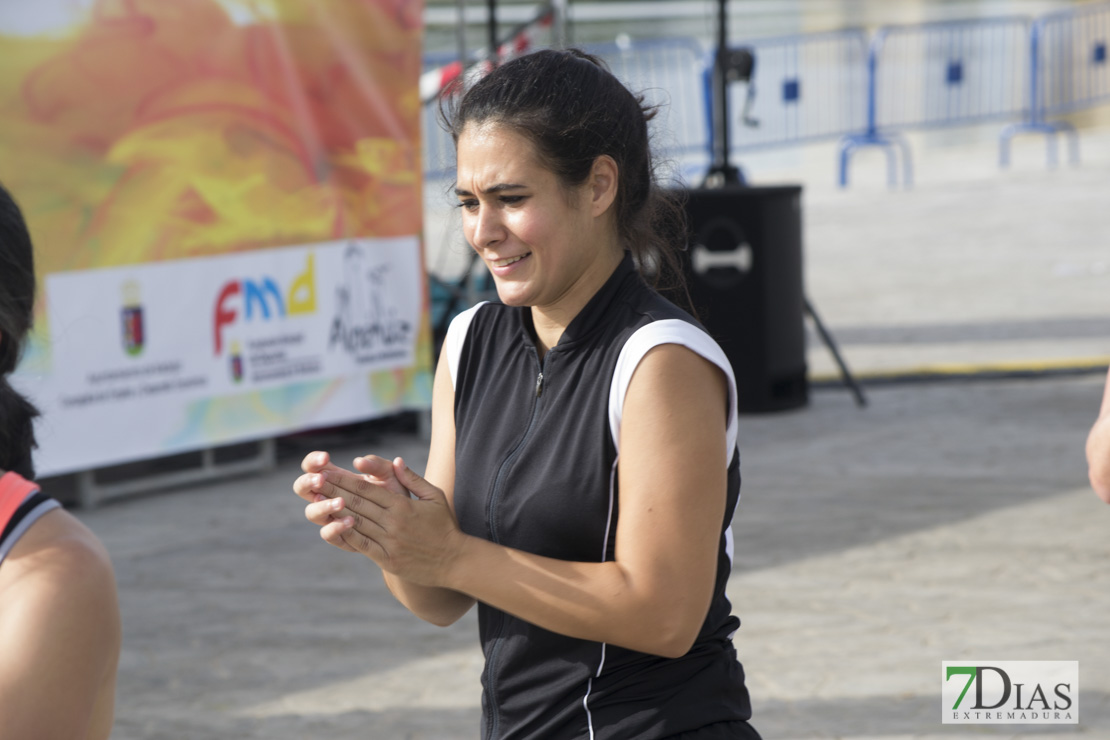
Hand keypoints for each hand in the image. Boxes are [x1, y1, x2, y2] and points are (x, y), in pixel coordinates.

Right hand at [294, 451, 399, 553]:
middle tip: (321, 479)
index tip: (326, 457)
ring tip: (340, 502)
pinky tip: (350, 521)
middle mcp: (326, 498)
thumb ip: (378, 465)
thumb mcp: (389, 476)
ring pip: (311, 513)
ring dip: (323, 506)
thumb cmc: (394, 495)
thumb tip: (359, 461)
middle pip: (302, 488)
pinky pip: (328, 534)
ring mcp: (330, 518)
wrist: (406, 525)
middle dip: (308, 482)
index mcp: (334, 479)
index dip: (313, 461)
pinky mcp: (339, 537)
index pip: (312, 467)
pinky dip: (336, 527)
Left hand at [295, 452, 465, 585]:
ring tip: (316, 502)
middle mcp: (393, 522)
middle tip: (314, 481)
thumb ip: (413, 479)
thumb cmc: (444, 526)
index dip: (345, 480)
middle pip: (357, 504)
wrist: (454, 560)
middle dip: (333, 491)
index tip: (328, 472)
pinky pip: (362, 545)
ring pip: (356, 523)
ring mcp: (389, 541)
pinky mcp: (387, 559)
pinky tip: (331, 527)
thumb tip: (395, 460)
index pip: (367, 489)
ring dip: (334, 512)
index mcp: (402, 505)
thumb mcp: (434, 496)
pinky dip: (346, 535)